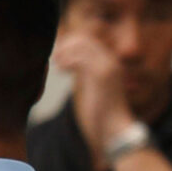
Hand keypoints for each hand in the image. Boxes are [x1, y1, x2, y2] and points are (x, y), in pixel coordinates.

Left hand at [52, 33, 136, 155]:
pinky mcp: (101, 75)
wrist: (115, 131)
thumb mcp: (93, 89)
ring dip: (66, 52)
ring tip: (58, 64)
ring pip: (82, 45)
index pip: (90, 41)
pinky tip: (62, 70)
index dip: (72, 44)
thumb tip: (71, 67)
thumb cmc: (102, 115)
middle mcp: (111, 62)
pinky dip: (68, 61)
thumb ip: (85, 76)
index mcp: (111, 65)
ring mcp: (107, 67)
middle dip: (67, 45)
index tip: (60, 56)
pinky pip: (80, 57)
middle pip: (85, 39)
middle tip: (56, 58)